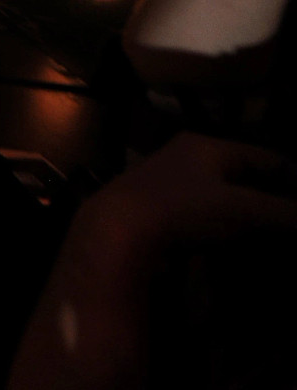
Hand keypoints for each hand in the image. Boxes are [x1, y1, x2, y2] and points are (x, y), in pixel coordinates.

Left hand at [86, 131, 296, 261]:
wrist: (115, 234)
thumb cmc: (180, 209)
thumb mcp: (241, 208)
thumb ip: (284, 212)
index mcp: (208, 147)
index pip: (268, 158)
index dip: (296, 180)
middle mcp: (190, 160)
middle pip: (248, 178)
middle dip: (276, 201)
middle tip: (294, 224)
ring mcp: (174, 188)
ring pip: (229, 200)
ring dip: (254, 219)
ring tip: (279, 239)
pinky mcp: (165, 215)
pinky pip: (209, 219)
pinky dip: (231, 231)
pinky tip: (244, 247)